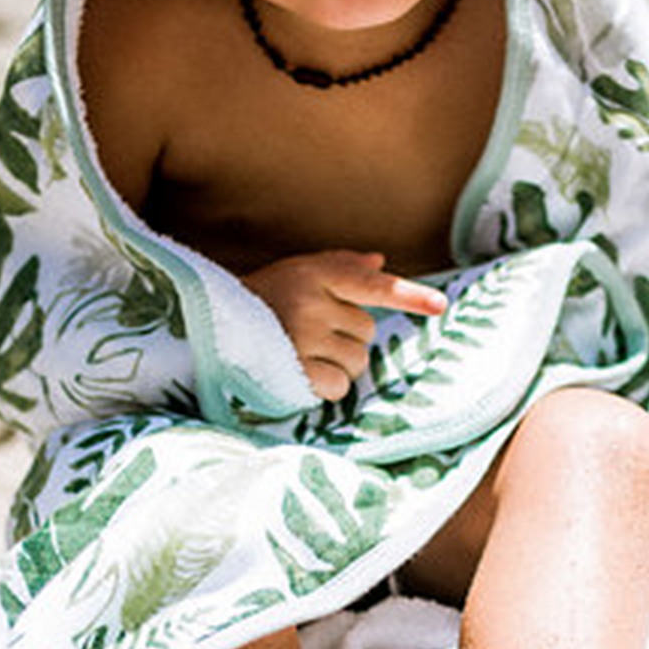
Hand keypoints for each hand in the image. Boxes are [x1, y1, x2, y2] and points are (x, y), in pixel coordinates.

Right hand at [243, 250, 447, 400]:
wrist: (207, 326)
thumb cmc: (261, 299)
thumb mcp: (296, 272)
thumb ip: (340, 267)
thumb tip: (380, 262)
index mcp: (314, 273)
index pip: (372, 285)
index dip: (409, 295)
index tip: (441, 306)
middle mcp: (310, 302)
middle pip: (367, 332)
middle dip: (348, 336)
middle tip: (312, 333)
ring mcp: (301, 338)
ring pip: (357, 361)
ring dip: (339, 364)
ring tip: (305, 353)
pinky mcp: (294, 371)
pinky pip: (339, 386)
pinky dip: (327, 386)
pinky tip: (301, 372)